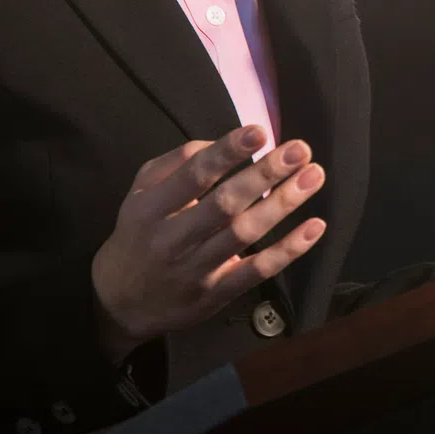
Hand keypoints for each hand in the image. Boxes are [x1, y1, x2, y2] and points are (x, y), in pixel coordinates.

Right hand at [90, 124, 325, 361]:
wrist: (120, 302)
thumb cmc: (140, 234)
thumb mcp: (141, 192)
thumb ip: (175, 163)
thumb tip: (219, 142)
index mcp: (151, 208)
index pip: (193, 176)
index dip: (227, 152)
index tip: (260, 131)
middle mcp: (172, 239)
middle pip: (225, 204)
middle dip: (265, 174)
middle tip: (300, 149)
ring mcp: (196, 269)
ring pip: (245, 234)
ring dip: (283, 204)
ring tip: (313, 176)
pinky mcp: (217, 294)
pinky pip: (257, 270)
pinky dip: (289, 249)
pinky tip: (314, 226)